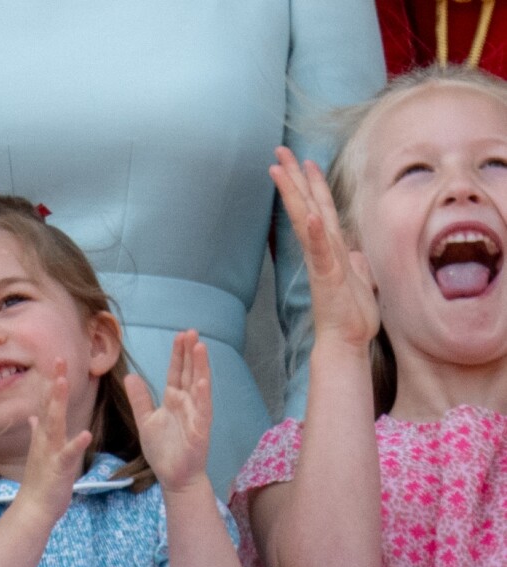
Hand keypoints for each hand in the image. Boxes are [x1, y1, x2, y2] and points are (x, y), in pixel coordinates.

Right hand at [18, 359, 91, 523]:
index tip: (58, 359)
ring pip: (54, 422)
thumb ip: (37, 431)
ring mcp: (51, 451)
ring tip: (62, 383)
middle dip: (55, 382)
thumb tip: (32, 416)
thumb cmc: (40, 479)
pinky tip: (86, 433)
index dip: (53, 380)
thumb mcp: (40, 450)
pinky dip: (76, 443)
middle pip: (50, 404)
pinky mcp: (59, 467)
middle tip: (59, 360)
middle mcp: (45, 438)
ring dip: (58, 402)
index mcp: (45, 433)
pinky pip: (69, 453)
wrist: (34, 510)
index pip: (48, 401)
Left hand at [124, 330, 211, 492]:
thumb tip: (129, 376)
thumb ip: (140, 399)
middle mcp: (187, 402)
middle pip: (189, 372)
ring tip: (199, 347)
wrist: (173, 478)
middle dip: (190, 353)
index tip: (180, 335)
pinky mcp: (200, 429)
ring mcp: (196, 414)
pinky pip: (202, 409)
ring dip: (200, 366)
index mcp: (174, 399)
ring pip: (199, 385)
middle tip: (191, 332)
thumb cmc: (162, 450)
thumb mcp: (145, 421)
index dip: (178, 354)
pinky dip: (202, 395)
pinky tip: (202, 381)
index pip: (177, 371)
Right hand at [270, 146, 378, 347]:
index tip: (304, 162)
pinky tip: (308, 213)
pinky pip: (319, 250)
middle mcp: (322, 249)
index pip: (319, 209)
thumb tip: (356, 251)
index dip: (313, 185)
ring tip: (281, 169)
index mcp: (331, 248)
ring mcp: (322, 261)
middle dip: (294, 177)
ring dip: (294, 194)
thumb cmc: (351, 313)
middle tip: (280, 151)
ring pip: (306, 219)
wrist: (347, 339)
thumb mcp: (361, 279)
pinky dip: (313, 232)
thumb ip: (356, 261)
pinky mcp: (326, 275)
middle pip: (307, 205)